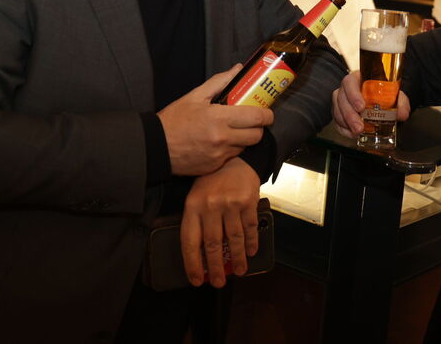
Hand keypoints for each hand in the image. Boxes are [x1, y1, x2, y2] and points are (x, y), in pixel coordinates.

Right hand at [160, 65, 272, 175]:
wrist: (155, 147)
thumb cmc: (173, 120)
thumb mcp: (194, 96)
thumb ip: (219, 82)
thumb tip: (238, 70)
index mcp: (218, 117)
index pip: (256, 117)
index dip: (267, 114)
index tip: (266, 112)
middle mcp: (222, 138)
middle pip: (257, 135)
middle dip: (258, 127)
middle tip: (251, 121)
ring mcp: (219, 155)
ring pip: (245, 147)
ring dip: (244, 139)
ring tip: (232, 130)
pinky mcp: (215, 166)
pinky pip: (232, 157)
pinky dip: (230, 149)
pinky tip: (219, 142)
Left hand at [180, 158, 260, 287]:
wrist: (235, 159)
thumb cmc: (212, 181)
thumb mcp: (196, 197)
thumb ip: (196, 221)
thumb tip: (200, 254)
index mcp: (193, 207)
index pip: (190, 242)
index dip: (192, 264)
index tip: (196, 279)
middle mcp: (211, 206)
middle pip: (213, 244)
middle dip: (215, 267)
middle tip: (218, 282)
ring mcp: (230, 204)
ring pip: (234, 239)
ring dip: (237, 258)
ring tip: (239, 271)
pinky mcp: (248, 201)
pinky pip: (249, 228)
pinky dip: (251, 243)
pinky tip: (251, 252)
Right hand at [331, 71, 409, 137]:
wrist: (382, 103)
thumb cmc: (385, 95)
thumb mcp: (395, 95)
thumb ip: (400, 102)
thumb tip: (402, 114)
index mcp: (358, 79)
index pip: (349, 82)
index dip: (353, 94)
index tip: (361, 107)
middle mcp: (346, 89)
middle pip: (341, 99)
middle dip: (349, 115)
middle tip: (359, 127)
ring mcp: (340, 101)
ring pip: (336, 111)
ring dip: (346, 123)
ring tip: (357, 132)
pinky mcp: (339, 114)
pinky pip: (336, 122)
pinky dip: (344, 130)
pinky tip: (352, 135)